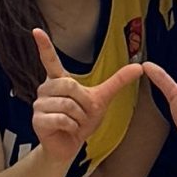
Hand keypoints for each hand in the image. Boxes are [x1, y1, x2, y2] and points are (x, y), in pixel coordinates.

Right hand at [29, 28, 140, 159]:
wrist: (70, 146)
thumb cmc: (81, 121)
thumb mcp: (102, 98)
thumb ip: (118, 82)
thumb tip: (139, 67)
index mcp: (59, 80)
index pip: (50, 60)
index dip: (44, 45)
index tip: (36, 30)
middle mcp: (46, 88)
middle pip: (71, 86)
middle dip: (84, 104)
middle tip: (82, 115)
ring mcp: (39, 104)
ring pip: (68, 105)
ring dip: (79, 118)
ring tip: (74, 123)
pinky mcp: (37, 119)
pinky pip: (62, 119)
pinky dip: (72, 127)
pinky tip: (68, 130)